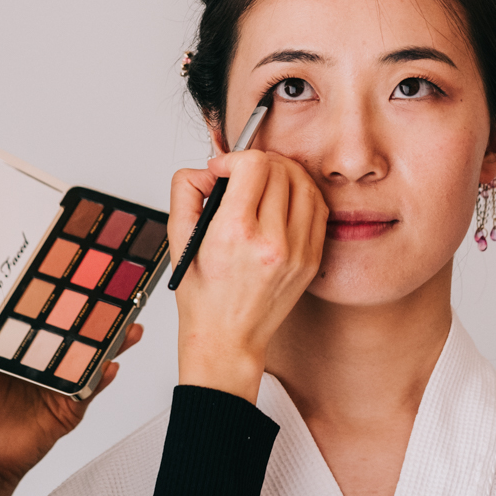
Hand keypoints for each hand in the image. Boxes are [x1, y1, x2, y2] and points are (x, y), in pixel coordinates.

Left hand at [0, 287, 141, 495]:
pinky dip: (104, 377)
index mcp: (19, 349)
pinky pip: (91, 389)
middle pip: (76, 335)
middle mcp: (42, 363)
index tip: (77, 281)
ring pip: (91, 359)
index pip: (45, 319)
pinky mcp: (70, 408)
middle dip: (99, 318)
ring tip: (129, 328)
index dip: (61, 301)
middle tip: (115, 301)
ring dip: (112, 343)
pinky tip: (111, 365)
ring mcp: (58, 384)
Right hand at [170, 149, 326, 403]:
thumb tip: (207, 169)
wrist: (228, 338)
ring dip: (282, 173)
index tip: (223, 170)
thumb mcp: (178, 239)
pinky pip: (318, 207)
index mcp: (235, 233)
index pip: (253, 165)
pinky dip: (301, 193)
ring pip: (304, 183)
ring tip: (264, 182)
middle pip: (279, 169)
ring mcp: (297, 250)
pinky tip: (284, 199)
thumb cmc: (203, 295)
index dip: (235, 157)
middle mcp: (271, 241)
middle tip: (241, 174)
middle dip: (257, 162)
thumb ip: (186, 191)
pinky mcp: (312, 258)